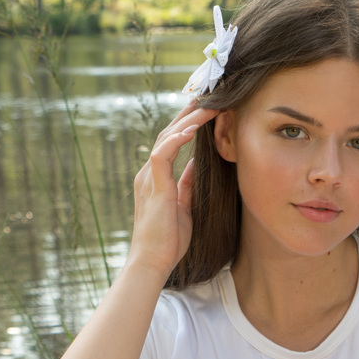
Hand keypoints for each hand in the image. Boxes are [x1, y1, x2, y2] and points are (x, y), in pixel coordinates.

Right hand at [127, 101, 216, 279]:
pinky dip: (176, 139)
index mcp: (156, 178)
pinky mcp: (153, 186)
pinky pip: (162, 154)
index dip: (187, 124)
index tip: (206, 110)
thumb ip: (187, 183)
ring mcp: (149, 178)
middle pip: (168, 133)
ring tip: (207, 105)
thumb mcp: (184, 206)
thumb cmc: (168, 240)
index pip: (171, 141)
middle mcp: (149, 173)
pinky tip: (192, 129)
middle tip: (209, 96)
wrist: (152, 262)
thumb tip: (197, 165)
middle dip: (189, 113)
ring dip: (187, 120)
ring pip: (166, 138)